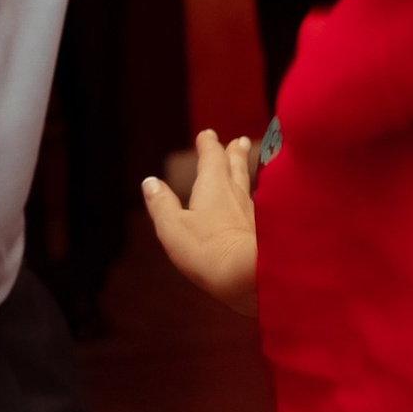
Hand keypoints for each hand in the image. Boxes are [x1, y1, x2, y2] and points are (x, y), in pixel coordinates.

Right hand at [141, 129, 260, 310]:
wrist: (249, 277)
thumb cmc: (206, 250)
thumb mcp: (172, 227)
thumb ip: (161, 204)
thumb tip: (150, 183)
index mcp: (213, 186)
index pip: (211, 157)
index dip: (208, 145)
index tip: (207, 134)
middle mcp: (236, 194)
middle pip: (236, 166)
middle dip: (233, 152)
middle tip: (237, 141)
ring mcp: (252, 212)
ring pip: (248, 184)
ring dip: (245, 171)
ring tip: (246, 164)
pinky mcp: (262, 232)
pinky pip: (257, 207)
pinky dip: (253, 199)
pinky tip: (253, 206)